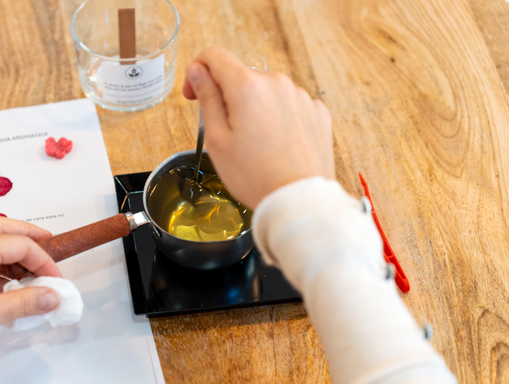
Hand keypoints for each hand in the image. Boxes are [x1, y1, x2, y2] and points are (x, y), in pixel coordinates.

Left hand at [0, 217, 61, 350]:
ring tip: (27, 272)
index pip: (20, 245)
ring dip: (9, 250)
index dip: (43, 261)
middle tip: (49, 244)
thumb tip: (52, 296)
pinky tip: (2, 283)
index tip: (55, 281)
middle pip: (3, 227)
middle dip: (28, 236)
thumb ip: (24, 303)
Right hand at [182, 47, 334, 208]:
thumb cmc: (255, 176)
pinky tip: (275, 145)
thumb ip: (207, 98)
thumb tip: (197, 71)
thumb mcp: (217, 139)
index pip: (214, 56)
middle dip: (228, 97)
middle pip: (242, 77)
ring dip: (255, 109)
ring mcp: (300, 96)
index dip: (198, 71)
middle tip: (226, 133)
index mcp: (247, 86)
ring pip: (266, 92)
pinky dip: (278, 119)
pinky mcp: (316, 112)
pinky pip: (289, 106)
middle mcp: (276, 82)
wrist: (298, 199)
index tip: (194, 93)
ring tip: (255, 145)